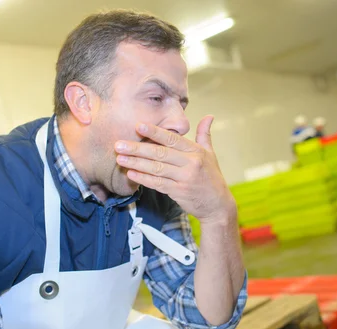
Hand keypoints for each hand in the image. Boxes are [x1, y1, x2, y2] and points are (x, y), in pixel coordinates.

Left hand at [114, 116, 235, 222]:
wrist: (218, 205)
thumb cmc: (212, 177)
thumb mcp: (211, 154)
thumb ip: (204, 135)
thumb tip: (209, 116)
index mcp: (196, 151)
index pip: (172, 139)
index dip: (155, 132)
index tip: (138, 125)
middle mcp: (191, 163)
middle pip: (160, 153)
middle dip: (137, 148)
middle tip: (119, 144)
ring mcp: (184, 179)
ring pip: (156, 169)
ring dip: (136, 163)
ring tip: (120, 159)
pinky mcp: (179, 192)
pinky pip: (158, 184)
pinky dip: (143, 179)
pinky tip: (131, 174)